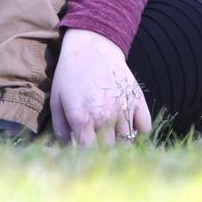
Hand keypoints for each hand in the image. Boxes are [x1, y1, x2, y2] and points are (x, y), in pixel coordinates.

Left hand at [50, 28, 150, 146]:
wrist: (91, 44)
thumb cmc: (69, 73)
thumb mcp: (56, 100)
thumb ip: (61, 130)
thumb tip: (68, 152)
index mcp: (81, 117)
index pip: (88, 154)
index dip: (86, 157)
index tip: (85, 155)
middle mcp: (104, 116)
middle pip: (109, 151)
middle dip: (103, 152)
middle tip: (99, 146)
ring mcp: (123, 108)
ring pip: (128, 143)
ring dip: (121, 144)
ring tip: (112, 137)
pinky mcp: (137, 99)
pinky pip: (145, 128)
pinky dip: (139, 132)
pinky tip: (128, 126)